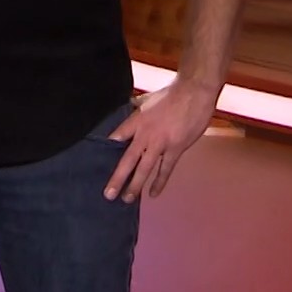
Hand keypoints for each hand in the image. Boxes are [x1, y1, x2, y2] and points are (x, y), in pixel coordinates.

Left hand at [104, 82, 217, 202]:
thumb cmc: (171, 94)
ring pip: (144, 168)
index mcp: (136, 120)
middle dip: (117, 178)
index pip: (117, 137)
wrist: (194, 92)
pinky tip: (152, 193)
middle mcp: (144, 134)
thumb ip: (137, 106)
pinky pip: (165, 169)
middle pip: (127, 159)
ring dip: (135, 185)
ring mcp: (160, 143)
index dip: (107, 149)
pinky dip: (159, 182)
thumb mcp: (147, 99)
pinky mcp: (175, 148)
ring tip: (127, 199)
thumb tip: (128, 106)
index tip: (97, 161)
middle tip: (108, 194)